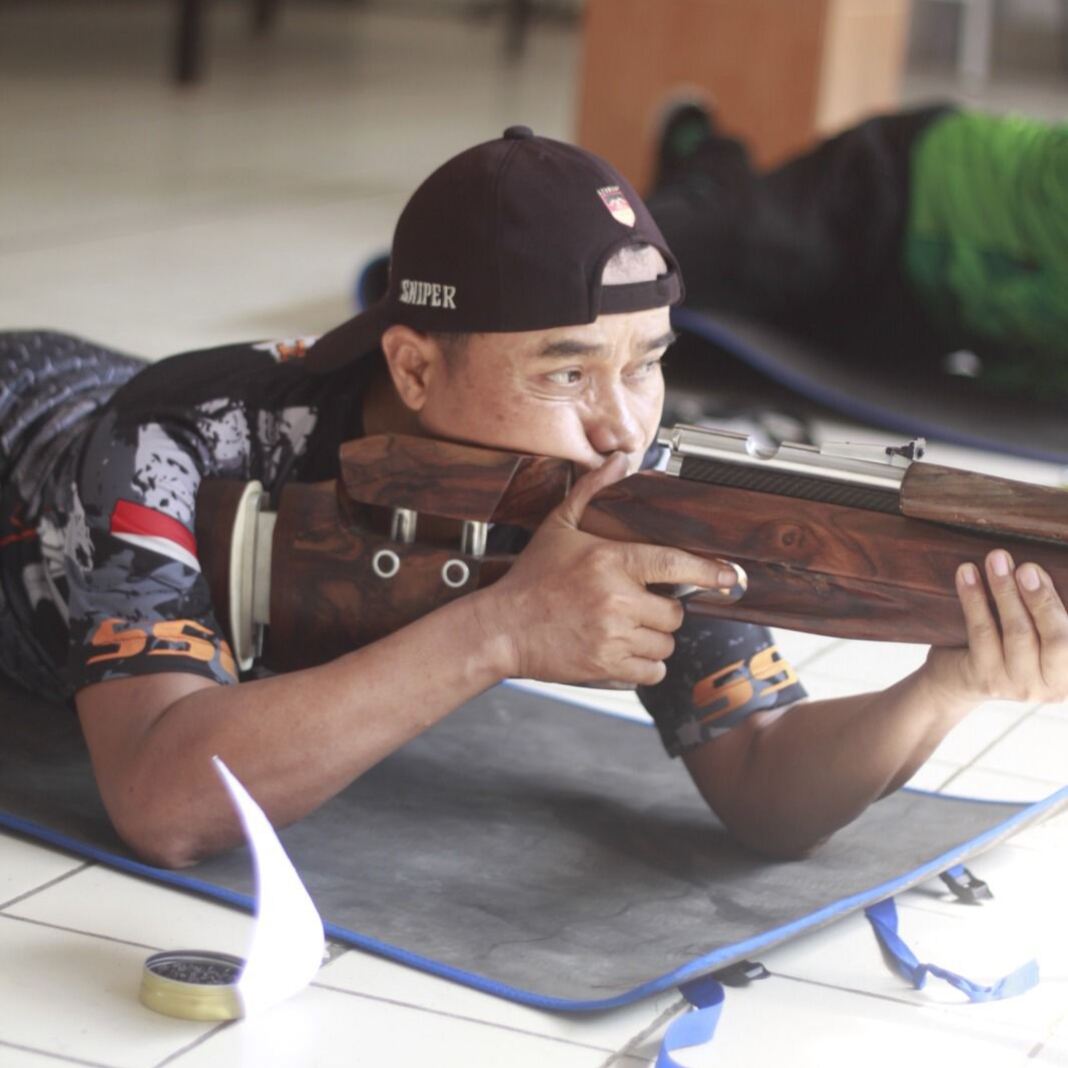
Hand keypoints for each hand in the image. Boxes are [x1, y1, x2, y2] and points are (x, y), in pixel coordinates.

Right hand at [475, 453, 739, 686]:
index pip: (673, 564)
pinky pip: (652, 672)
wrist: (501, 628)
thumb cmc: (531, 578)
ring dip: (653, 640)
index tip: (729, 577)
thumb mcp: (559, 527)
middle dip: (662, 612)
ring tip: (625, 629)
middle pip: (674, 614)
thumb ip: (592, 491)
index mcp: (610, 561)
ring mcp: (613, 636)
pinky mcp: (606, 667)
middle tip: (636, 607)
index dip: (707, 571)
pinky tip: (622, 652)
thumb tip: (620, 460)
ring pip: (665, 645)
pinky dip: (644, 667)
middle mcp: (616, 599)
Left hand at [925, 549, 1067, 706]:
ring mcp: (1019, 686)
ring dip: (1006, 591)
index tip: (1047, 572)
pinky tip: (966, 572)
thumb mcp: (1042, 635)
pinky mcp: (986, 679)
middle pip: (1056, 640)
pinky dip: (974, 598)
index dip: (1061, 605)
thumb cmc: (1013, 646)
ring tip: (996, 559)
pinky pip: (981, 632)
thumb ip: (1049, 612)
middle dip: (1042, 599)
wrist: (962, 679)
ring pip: (1017, 633)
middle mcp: (1053, 686)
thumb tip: (1041, 572)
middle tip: (1027, 567)